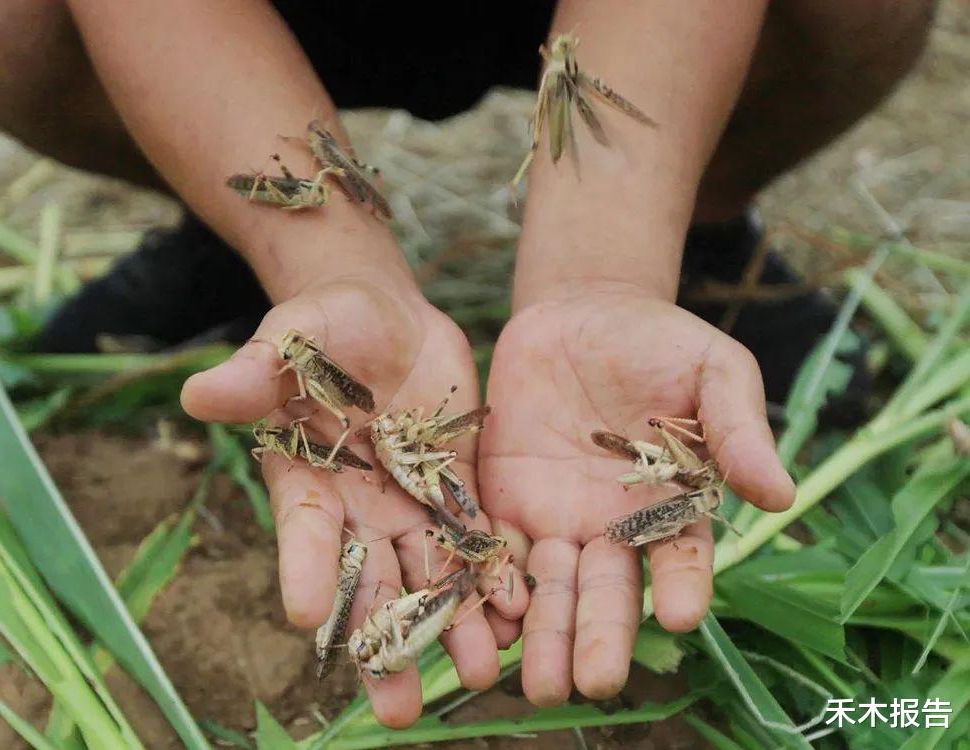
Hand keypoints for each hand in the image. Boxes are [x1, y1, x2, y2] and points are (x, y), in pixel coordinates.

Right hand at [181, 277, 528, 727]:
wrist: (386, 321)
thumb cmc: (325, 325)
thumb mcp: (292, 338)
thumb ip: (255, 370)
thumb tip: (197, 392)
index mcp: (309, 480)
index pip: (306, 534)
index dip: (306, 571)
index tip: (307, 619)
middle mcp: (359, 508)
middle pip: (371, 582)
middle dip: (386, 643)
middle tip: (398, 709)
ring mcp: (410, 504)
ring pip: (430, 575)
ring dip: (452, 627)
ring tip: (479, 677)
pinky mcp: (455, 490)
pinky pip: (475, 539)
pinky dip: (494, 576)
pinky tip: (520, 614)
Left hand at [478, 287, 794, 704]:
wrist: (581, 314)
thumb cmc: (659, 342)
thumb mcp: (712, 370)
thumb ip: (738, 428)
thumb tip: (782, 494)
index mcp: (672, 502)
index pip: (681, 554)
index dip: (684, 584)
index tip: (681, 614)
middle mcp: (614, 525)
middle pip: (608, 590)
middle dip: (601, 635)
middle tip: (595, 682)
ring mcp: (557, 518)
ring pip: (550, 587)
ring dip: (544, 633)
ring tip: (538, 682)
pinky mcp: (506, 500)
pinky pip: (495, 549)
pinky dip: (490, 586)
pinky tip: (488, 623)